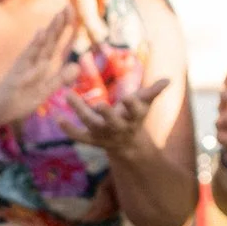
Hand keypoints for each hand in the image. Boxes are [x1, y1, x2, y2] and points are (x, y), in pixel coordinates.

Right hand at [0, 9, 78, 128]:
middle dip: (59, 25)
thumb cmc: (17, 102)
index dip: (63, 28)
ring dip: (50, 32)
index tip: (70, 9)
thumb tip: (77, 66)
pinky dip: (34, 48)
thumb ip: (59, 80)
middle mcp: (31, 62)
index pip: (54, 43)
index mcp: (40, 65)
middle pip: (48, 41)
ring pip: (39, 48)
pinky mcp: (15, 78)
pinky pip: (27, 62)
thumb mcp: (43, 93)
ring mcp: (22, 69)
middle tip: (68, 5)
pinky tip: (40, 34)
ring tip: (58, 16)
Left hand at [54, 75, 173, 161]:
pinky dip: (68, 129)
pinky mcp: (91, 140)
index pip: (135, 111)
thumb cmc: (135, 117)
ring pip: (91, 124)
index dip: (132, 105)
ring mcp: (104, 135)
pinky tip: (57, 117)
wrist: (127, 145)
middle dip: (107, 114)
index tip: (128, 96)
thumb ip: (153, 92)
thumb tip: (169, 80)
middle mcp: (119, 127)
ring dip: (79, 110)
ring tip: (68, 94)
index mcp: (134, 117)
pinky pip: (78, 135)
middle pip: (112, 121)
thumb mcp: (145, 105)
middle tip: (99, 104)